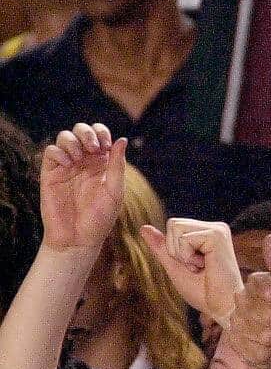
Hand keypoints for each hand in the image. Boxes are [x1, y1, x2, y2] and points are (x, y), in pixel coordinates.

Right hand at [39, 123, 125, 253]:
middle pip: (81, 130)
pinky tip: (67, 164)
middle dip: (87, 133)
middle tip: (93, 148)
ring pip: (64, 137)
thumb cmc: (100, 218)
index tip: (106, 146)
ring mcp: (66, 166)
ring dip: (73, 140)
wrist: (78, 238)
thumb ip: (117, 165)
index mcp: (102, 163)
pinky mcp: (50, 173)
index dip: (102, 133)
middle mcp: (84, 162)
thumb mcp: (115, 191)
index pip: (100, 135)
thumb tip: (122, 139)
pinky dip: (59, 151)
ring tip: (79, 157)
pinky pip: (50, 151)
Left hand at [140, 218, 242, 326]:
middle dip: (175, 250)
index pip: (173, 226)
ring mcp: (218, 230)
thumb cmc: (204, 293)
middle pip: (173, 223)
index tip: (195, 267)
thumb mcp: (176, 267)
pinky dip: (187, 257)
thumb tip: (143, 228)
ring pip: (176, 226)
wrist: (224, 308)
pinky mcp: (217, 235)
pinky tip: (206, 266)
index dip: (173, 250)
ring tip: (201, 267)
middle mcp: (216, 228)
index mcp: (209, 234)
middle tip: (197, 268)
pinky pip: (183, 238)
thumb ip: (162, 248)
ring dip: (181, 253)